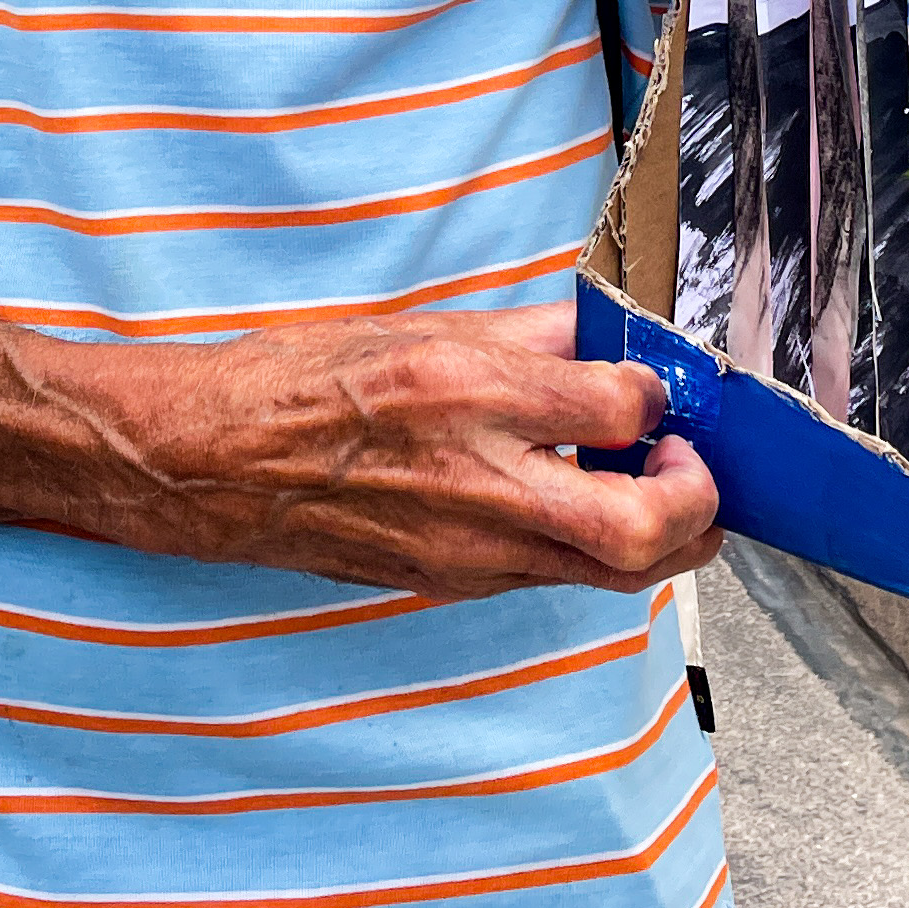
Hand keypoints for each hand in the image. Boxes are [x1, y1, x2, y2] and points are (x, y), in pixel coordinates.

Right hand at [76, 304, 722, 599]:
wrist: (213, 459)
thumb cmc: (300, 380)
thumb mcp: (419, 325)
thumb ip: (526, 335)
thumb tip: (605, 337)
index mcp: (469, 392)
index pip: (622, 404)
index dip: (659, 394)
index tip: (654, 386)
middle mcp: (477, 479)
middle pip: (640, 528)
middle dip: (696, 503)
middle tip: (691, 467)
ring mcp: (466, 547)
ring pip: (608, 573)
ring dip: (657, 538)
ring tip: (652, 492)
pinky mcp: (449, 582)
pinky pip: (549, 578)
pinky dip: (587, 550)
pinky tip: (573, 507)